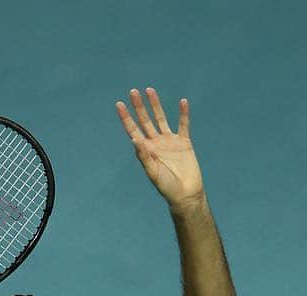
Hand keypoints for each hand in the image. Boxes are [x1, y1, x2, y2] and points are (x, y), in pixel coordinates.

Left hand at [115, 87, 204, 210]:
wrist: (186, 194)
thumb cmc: (167, 187)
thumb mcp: (152, 172)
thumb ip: (144, 156)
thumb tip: (134, 139)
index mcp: (146, 150)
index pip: (133, 130)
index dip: (126, 118)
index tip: (119, 104)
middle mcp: (156, 143)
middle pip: (145, 121)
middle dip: (139, 107)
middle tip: (133, 91)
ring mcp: (170, 142)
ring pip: (161, 118)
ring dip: (155, 105)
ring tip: (150, 90)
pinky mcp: (184, 142)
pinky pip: (184, 124)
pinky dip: (183, 114)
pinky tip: (183, 102)